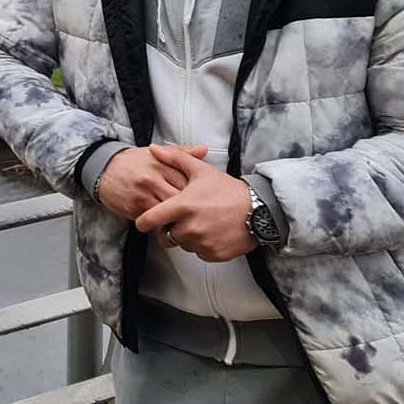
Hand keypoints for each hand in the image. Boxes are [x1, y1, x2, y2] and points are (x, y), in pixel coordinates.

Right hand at [94, 144, 206, 221]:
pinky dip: (163, 223)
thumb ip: (181, 153)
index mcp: (161, 164)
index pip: (189, 180)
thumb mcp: (156, 153)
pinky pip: (154, 220)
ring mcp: (143, 195)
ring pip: (169, 212)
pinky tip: (167, 222)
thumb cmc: (132, 162)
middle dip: (191, 207)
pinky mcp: (134, 208)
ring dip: (178, 218)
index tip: (203, 196)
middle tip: (198, 212)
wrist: (103, 169)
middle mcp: (153, 179)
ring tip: (185, 219)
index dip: (199, 191)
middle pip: (181, 198)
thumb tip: (204, 150)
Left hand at [133, 146, 254, 261]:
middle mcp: (190, 227)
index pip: (149, 220)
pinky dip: (201, 246)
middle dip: (169, 229)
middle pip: (165, 236)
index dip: (144, 222)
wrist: (259, 210)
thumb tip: (153, 149)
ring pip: (182, 245)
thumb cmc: (229, 190)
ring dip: (186, 238)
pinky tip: (211, 232)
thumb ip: (175, 159)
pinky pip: (198, 253)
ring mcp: (202, 243)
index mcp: (182, 206)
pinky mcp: (213, 254)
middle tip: (182, 219)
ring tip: (201, 223)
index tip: (145, 221)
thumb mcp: (201, 171)